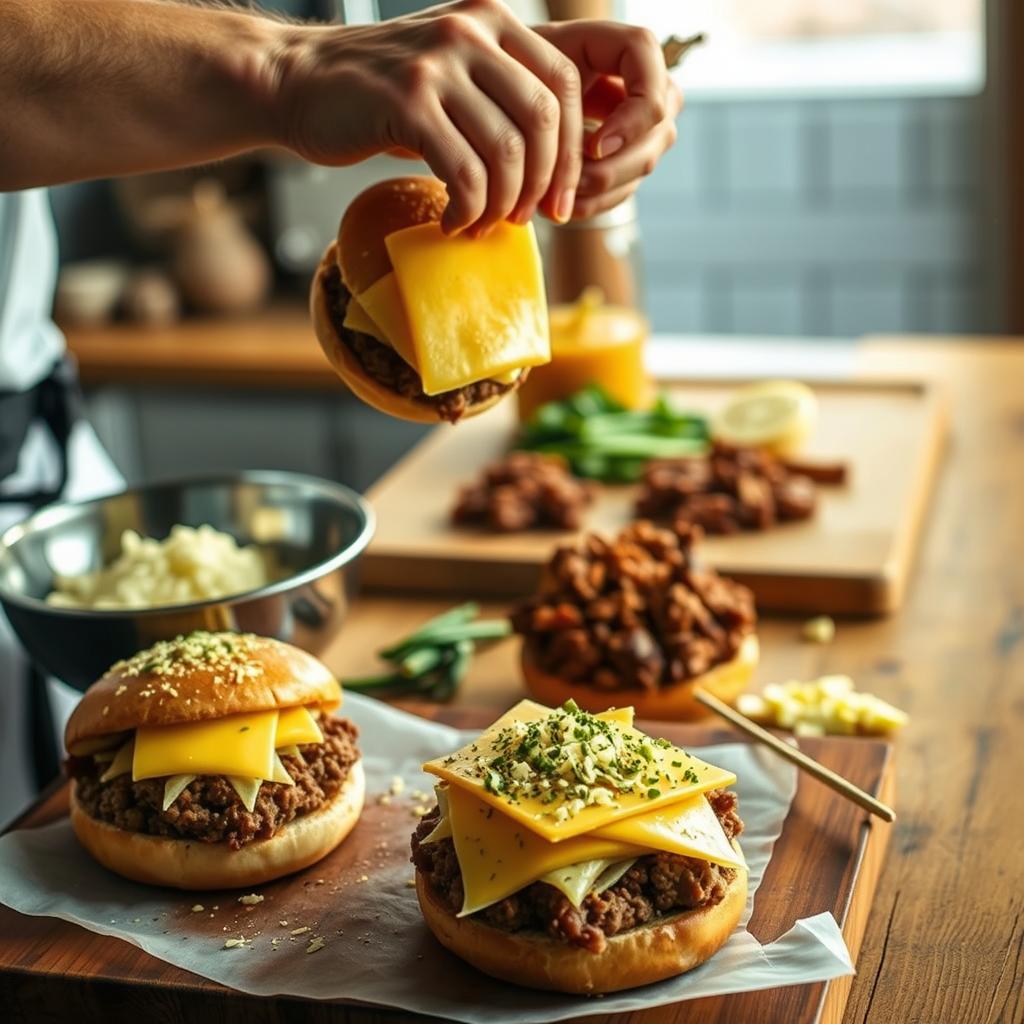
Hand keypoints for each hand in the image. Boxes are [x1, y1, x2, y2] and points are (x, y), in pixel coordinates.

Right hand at [274, 0, 583, 234]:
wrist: (297, 82)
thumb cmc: (380, 94)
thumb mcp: (450, 72)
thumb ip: (502, 97)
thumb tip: (558, 170)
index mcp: (493, 19)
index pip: (566, 84)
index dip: (572, 152)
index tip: (559, 199)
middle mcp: (470, 30)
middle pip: (544, 119)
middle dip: (544, 183)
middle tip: (524, 219)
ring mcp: (437, 64)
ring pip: (506, 151)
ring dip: (502, 203)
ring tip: (483, 224)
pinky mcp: (406, 103)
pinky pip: (464, 173)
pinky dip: (468, 210)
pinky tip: (453, 221)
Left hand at [533, 20, 681, 220]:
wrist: (520, 89)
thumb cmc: (524, 69)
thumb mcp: (538, 70)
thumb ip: (567, 99)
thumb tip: (597, 154)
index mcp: (634, 50)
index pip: (655, 85)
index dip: (632, 120)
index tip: (593, 147)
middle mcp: (654, 86)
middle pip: (656, 136)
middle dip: (608, 168)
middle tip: (563, 183)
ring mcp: (649, 126)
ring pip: (641, 168)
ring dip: (594, 189)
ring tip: (549, 193)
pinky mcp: (631, 160)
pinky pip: (622, 190)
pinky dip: (588, 203)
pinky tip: (553, 202)